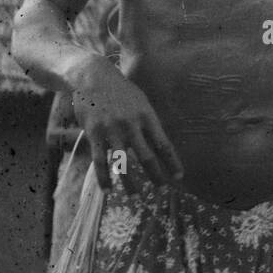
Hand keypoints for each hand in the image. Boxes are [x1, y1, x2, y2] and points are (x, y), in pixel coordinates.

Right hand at [70, 58, 182, 190]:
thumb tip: (158, 143)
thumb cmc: (120, 91)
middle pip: (147, 156)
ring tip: (135, 196)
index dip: (172, 162)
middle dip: (156, 175)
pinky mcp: (94, 133)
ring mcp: (112, 130)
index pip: (164, 143)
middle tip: (162, 189)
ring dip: (130, 183)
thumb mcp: (141, 101)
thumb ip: (148, 122)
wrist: (93, 76)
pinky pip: (100, 160)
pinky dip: (104, 177)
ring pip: (123, 162)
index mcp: (147, 116)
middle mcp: (132, 124)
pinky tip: (107, 190)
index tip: (179, 176)